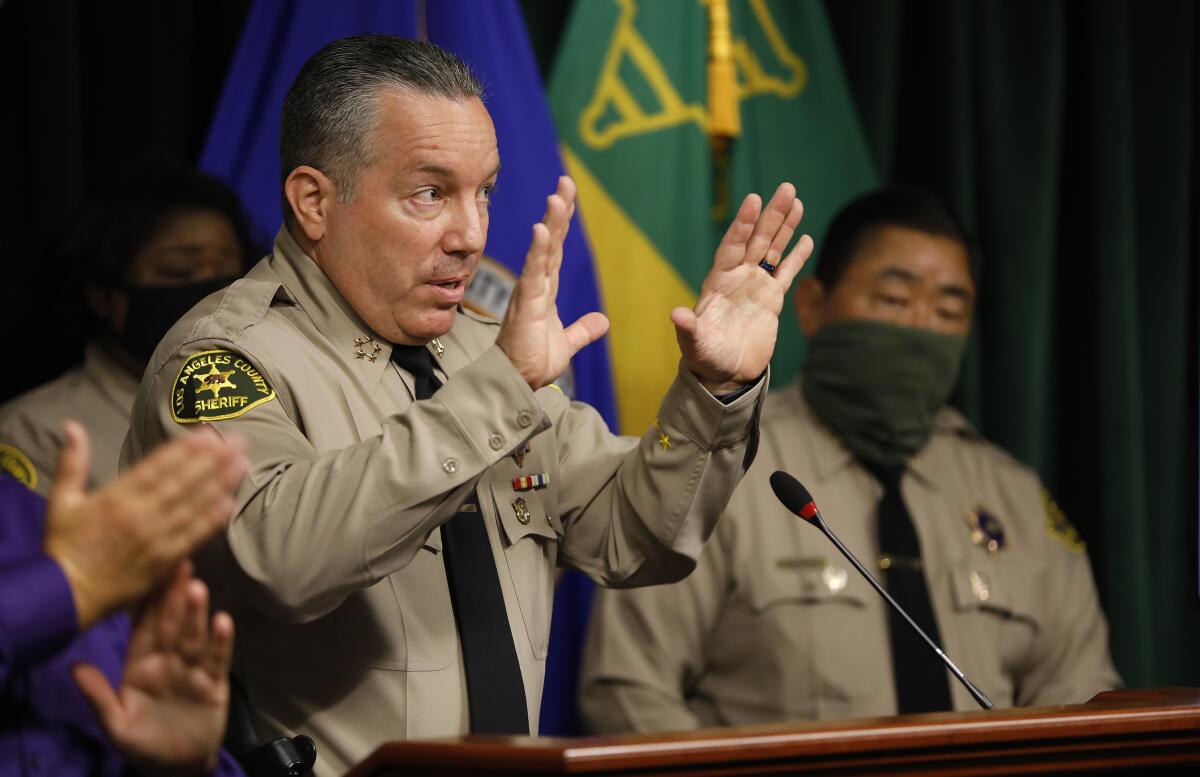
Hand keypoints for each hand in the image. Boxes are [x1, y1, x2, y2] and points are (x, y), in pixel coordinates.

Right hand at [44, 421, 246, 629]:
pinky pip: (192, 537)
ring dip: (220, 484)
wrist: (65, 595)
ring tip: (243, 464)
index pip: (157, 466)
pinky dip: (211, 521)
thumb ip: (72, 463)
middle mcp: (139, 514)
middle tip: (239, 441)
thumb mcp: (61, 500)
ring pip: (193, 505)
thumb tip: (72, 426)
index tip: (207, 433)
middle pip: (183, 482)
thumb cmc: (64, 546)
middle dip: (213, 459)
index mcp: (116, 497)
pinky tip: (229, 504)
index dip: (184, 449)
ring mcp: (154, 538)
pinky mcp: (163, 561)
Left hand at [74, 561, 232, 776]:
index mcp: (140, 665)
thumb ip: (98, 696)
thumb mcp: (115, 724)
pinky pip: (218, 659)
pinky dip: (221, 641)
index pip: (142, 627)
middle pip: (171, 624)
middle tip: (179, 564)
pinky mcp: (214, 683)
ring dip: (196, 613)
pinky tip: (224, 621)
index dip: (145, 601)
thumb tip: (73, 667)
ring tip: (196, 587)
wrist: (176, 767)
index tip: (149, 571)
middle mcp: (167, 660)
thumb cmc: (142, 744)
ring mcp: (192, 670)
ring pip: (194, 637)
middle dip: (173, 595)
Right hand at [495, 176, 609, 389]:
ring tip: (557, 196)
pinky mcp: (525, 305)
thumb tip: (602, 321)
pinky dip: (538, 251)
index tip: (567, 196)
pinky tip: (542, 230)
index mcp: (546, 291)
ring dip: (551, 223)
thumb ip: (583, 330)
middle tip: (566, 182)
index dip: (562, 223)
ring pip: (542, 251)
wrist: (518, 385)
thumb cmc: (532, 363)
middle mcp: (537, 286)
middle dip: (559, 212)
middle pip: (551, 241)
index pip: (557, 250)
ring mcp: (529, 293)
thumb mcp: (567, 344)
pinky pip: (533, 273)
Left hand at [672, 183, 812, 393]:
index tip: (753, 200)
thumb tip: (676, 314)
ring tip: (796, 201)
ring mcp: (756, 286)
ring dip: (785, 226)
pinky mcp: (772, 300)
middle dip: (771, 214)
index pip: (732, 244)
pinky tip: (806, 238)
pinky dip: (796, 257)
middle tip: (787, 188)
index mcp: (719, 280)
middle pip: (757, 239)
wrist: (726, 374)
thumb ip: (688, 328)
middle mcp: (738, 277)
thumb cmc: (706, 357)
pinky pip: (786, 273)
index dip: (743, 223)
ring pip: (773, 249)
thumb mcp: (694, 343)